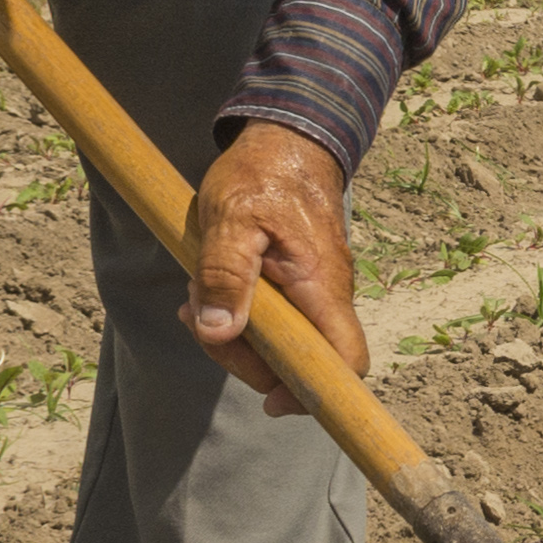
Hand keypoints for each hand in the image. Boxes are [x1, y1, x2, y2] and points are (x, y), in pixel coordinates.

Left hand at [186, 124, 363, 409]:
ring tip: (196, 294)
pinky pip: (273, 320)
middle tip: (198, 318)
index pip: (346, 361)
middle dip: (242, 357)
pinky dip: (237, 316)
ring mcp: (314, 293)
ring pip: (279, 343)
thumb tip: (219, 331)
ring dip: (232, 334)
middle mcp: (327, 296)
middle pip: (299, 363)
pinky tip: (207, 290)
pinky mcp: (298, 286)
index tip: (273, 402)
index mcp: (319, 285)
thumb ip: (224, 276)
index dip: (316, 393)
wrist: (286, 140)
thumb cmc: (261, 176)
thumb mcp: (229, 220)